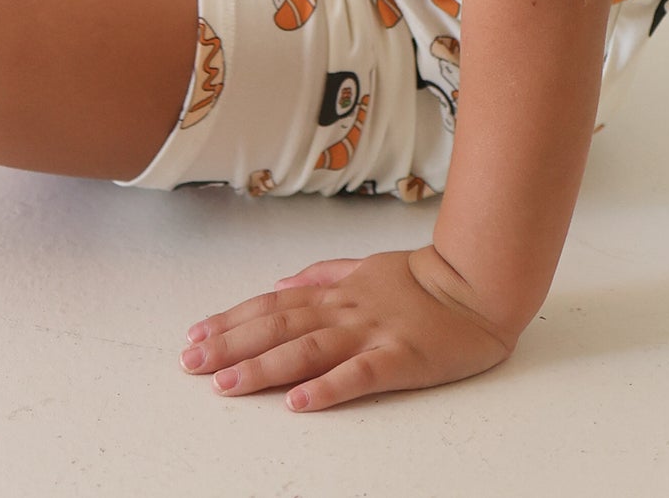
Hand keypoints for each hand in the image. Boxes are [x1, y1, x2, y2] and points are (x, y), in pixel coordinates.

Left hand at [179, 243, 517, 412]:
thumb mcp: (364, 266)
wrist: (477, 282)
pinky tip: (299, 403)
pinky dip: (327, 388)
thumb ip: (322, 273)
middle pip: (278, 326)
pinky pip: (359, 375)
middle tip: (191, 363)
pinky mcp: (400, 359)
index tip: (195, 334)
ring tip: (227, 385)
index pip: (272, 304)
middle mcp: (345, 310)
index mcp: (336, 291)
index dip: (231, 319)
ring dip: (263, 367)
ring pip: (307, 350)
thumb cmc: (423, 279)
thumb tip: (283, 280)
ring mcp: (371, 333)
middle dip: (231, 345)